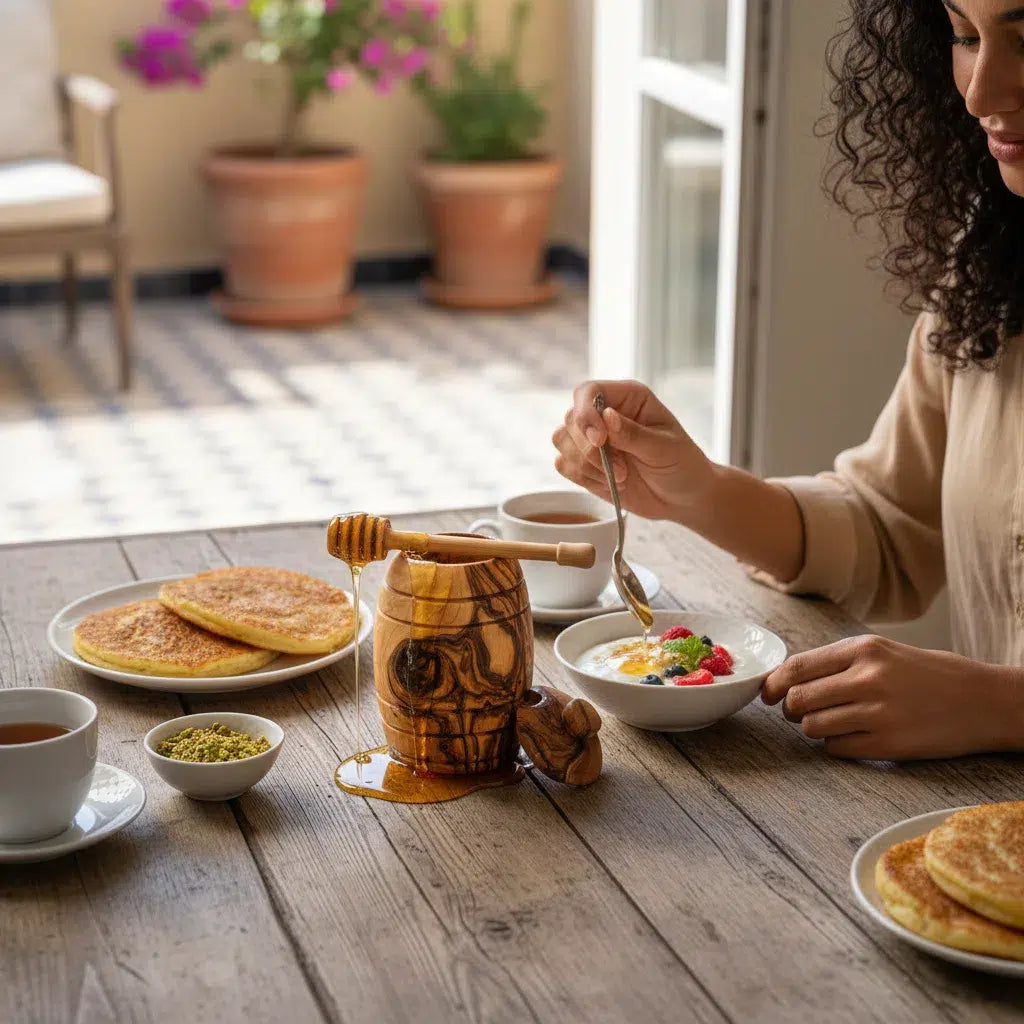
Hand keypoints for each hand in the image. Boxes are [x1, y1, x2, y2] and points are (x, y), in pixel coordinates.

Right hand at [551, 379, 712, 521]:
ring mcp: (592, 439)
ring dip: (586, 464)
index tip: (600, 441)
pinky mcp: (585, 463)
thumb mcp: (664, 448)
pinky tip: (608, 483)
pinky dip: (582, 476)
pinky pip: (563, 464)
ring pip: (562, 440)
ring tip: (620, 478)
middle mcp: (604, 414)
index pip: (588, 391)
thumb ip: (633, 434)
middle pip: (571, 418)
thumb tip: (606, 416)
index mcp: (627, 398)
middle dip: (590, 449)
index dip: (585, 414)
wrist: (683, 498)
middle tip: (622, 470)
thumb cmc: (682, 465)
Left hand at [762, 635, 1023, 759]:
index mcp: (863, 649)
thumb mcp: (885, 652)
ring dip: (812, 730)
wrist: (985, 701)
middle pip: (798, 699)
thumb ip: (840, 662)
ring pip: (813, 726)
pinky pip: (837, 749)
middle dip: (790, 709)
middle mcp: (868, 678)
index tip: (766, 694)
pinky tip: (851, 739)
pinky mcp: (889, 744)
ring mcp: (878, 712)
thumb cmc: (931, 675)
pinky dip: (835, 747)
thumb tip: (790, 677)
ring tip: (829, 725)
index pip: (797, 667)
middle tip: (798, 713)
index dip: (774, 683)